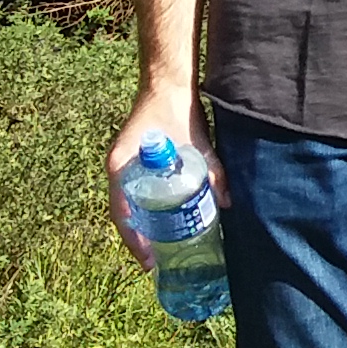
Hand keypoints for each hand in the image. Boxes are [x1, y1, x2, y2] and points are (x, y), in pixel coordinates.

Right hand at [104, 85, 211, 253]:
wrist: (169, 85)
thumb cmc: (178, 111)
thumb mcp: (197, 144)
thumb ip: (212, 172)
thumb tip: (228, 204)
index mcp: (123, 164)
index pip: (121, 210)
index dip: (132, 239)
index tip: (146, 259)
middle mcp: (119, 168)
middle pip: (123, 212)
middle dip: (137, 239)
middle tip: (156, 262)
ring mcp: (125, 166)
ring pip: (129, 204)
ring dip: (141, 226)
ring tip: (159, 250)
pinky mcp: (135, 163)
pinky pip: (136, 193)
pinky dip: (146, 210)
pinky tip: (162, 223)